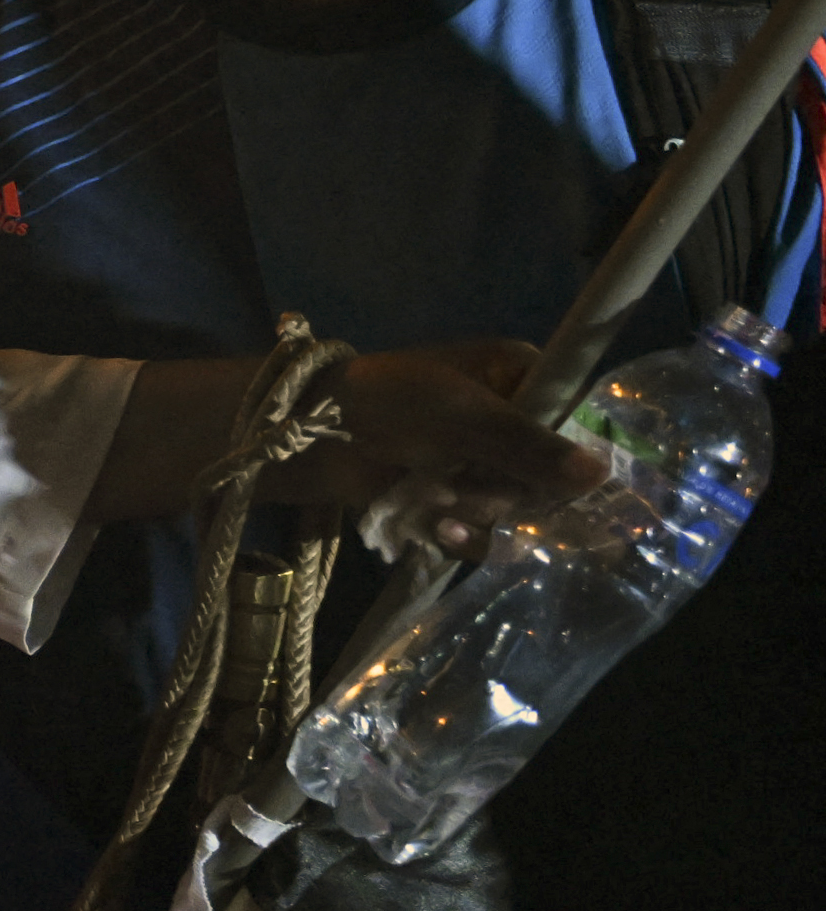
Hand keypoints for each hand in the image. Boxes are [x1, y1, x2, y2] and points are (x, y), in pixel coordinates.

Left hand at [266, 340, 602, 548]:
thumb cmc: (387, 401)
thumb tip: (600, 472)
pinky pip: (487, 531)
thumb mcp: (462, 414)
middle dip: (511, 489)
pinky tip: (437, 528)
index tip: (554, 480)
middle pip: (555, 477)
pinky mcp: (458, 501)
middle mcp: (515, 421)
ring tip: (439, 496)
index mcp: (523, 377)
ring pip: (521, 510)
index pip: (580, 423)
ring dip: (480, 510)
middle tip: (472, 480)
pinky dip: (463, 534)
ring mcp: (487, 464)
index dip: (571, 458)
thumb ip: (529, 445)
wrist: (310, 434)